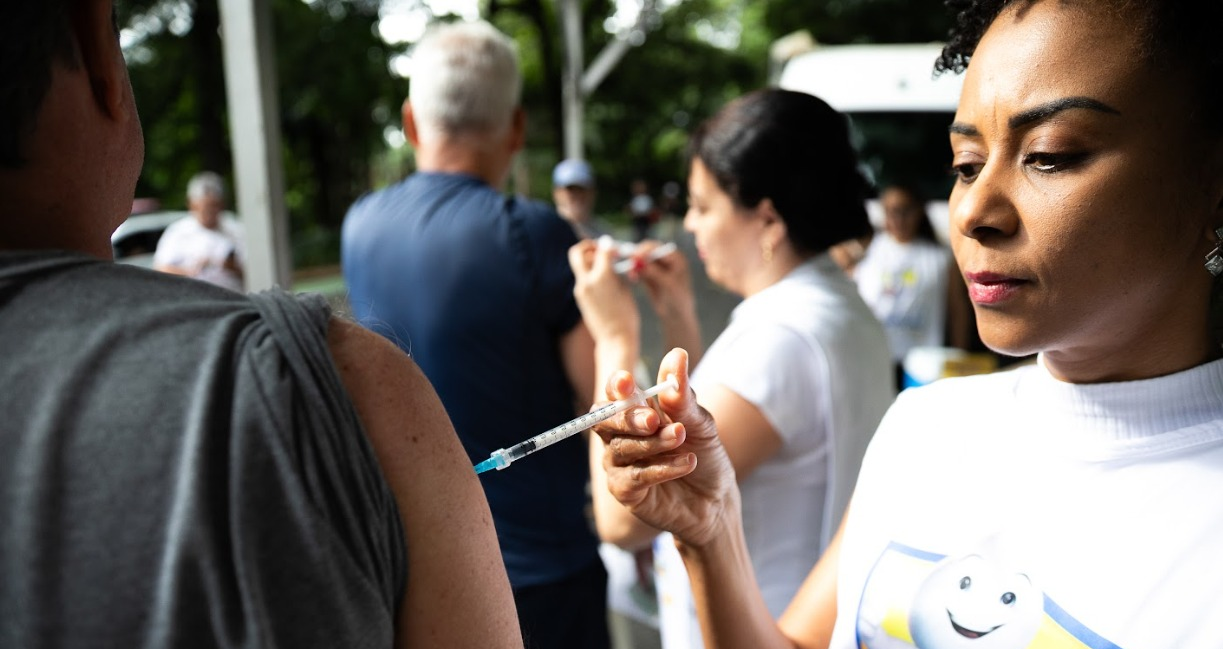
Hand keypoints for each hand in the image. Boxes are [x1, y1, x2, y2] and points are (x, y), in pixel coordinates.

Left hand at [568, 238, 640, 345]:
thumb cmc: (627, 315)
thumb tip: (609, 259)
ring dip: (590, 261)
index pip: (602, 249)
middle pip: (578, 252)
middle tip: (600, 249)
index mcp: (602, 277)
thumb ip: (614, 271)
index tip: (617, 250)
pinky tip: (604, 281)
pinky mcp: (579, 297)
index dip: (611, 246)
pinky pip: (583, 278)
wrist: (615, 339)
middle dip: (588, 246)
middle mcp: (587, 281)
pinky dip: (591, 274)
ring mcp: (581, 290)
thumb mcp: (624, 289)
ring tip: (606, 267)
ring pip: (580, 265)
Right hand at [592, 348, 738, 547]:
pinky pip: (634, 477)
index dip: (616, 386)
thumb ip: (681, 395)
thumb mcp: (698, 422)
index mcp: (634, 412)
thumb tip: (677, 355)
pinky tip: (687, 463)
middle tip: (654, 419)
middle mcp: (619, 436)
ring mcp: (618, 465)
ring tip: (682, 438)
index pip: (614, 394)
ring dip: (654, 443)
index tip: (626, 380)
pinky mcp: (624, 492)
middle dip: (628, 417)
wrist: (716, 499)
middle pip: (604, 420)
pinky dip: (661, 468)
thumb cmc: (703, 454)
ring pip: (622, 448)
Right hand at [635, 241, 694, 322]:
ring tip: (631, 276)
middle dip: (636, 256)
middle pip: (647, 251)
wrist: (676, 315)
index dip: (645, 250)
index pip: (657, 248)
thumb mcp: (669, 286)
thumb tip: (641, 261)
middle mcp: (666, 259)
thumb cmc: (678, 300)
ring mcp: (656, 266)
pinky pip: (638, 269)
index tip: (634, 256)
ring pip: (640, 260)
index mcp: (676, 258)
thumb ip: (655, 272)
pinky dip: (634, 272)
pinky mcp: (648, 274)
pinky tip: (632, 278)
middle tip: (628, 263)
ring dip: (633, 265)